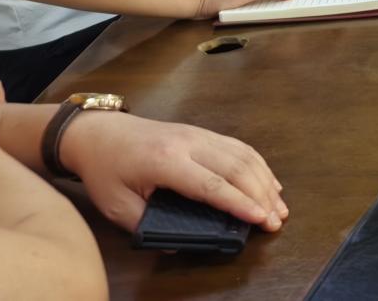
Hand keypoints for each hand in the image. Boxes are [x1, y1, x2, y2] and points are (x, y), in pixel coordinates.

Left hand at [61, 113, 288, 232]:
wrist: (98, 132)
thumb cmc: (105, 170)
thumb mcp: (115, 205)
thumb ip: (145, 226)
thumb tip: (177, 245)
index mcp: (166, 161)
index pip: (212, 185)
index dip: (239, 203)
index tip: (260, 219)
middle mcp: (189, 143)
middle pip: (236, 167)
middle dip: (261, 195)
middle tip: (276, 220)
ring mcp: (199, 134)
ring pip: (243, 155)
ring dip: (265, 180)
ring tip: (279, 206)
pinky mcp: (203, 132)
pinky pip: (238, 147)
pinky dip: (258, 165)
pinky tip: (269, 181)